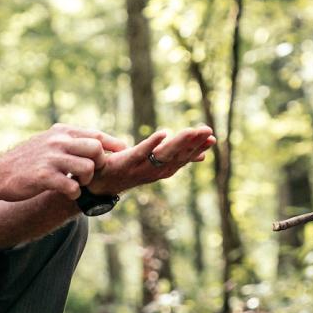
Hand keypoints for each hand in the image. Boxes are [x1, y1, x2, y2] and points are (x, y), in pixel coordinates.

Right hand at [0, 124, 126, 200]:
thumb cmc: (27, 161)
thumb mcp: (48, 142)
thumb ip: (69, 141)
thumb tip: (97, 145)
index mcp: (61, 132)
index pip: (97, 135)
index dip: (114, 145)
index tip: (122, 154)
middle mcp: (58, 142)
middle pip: (97, 149)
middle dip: (100, 164)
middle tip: (92, 174)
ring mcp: (51, 159)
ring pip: (88, 168)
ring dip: (87, 181)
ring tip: (77, 184)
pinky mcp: (44, 177)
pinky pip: (72, 186)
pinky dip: (74, 193)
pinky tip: (67, 192)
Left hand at [90, 126, 215, 194]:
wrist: (100, 182)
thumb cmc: (130, 171)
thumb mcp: (157, 163)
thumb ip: (178, 158)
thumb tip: (202, 156)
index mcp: (163, 169)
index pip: (185, 158)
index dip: (198, 148)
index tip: (212, 137)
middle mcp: (155, 172)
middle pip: (178, 156)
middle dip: (194, 143)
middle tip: (208, 131)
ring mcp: (141, 168)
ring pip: (164, 154)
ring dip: (179, 143)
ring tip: (192, 131)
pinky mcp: (126, 163)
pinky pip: (141, 153)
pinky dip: (153, 143)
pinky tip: (163, 133)